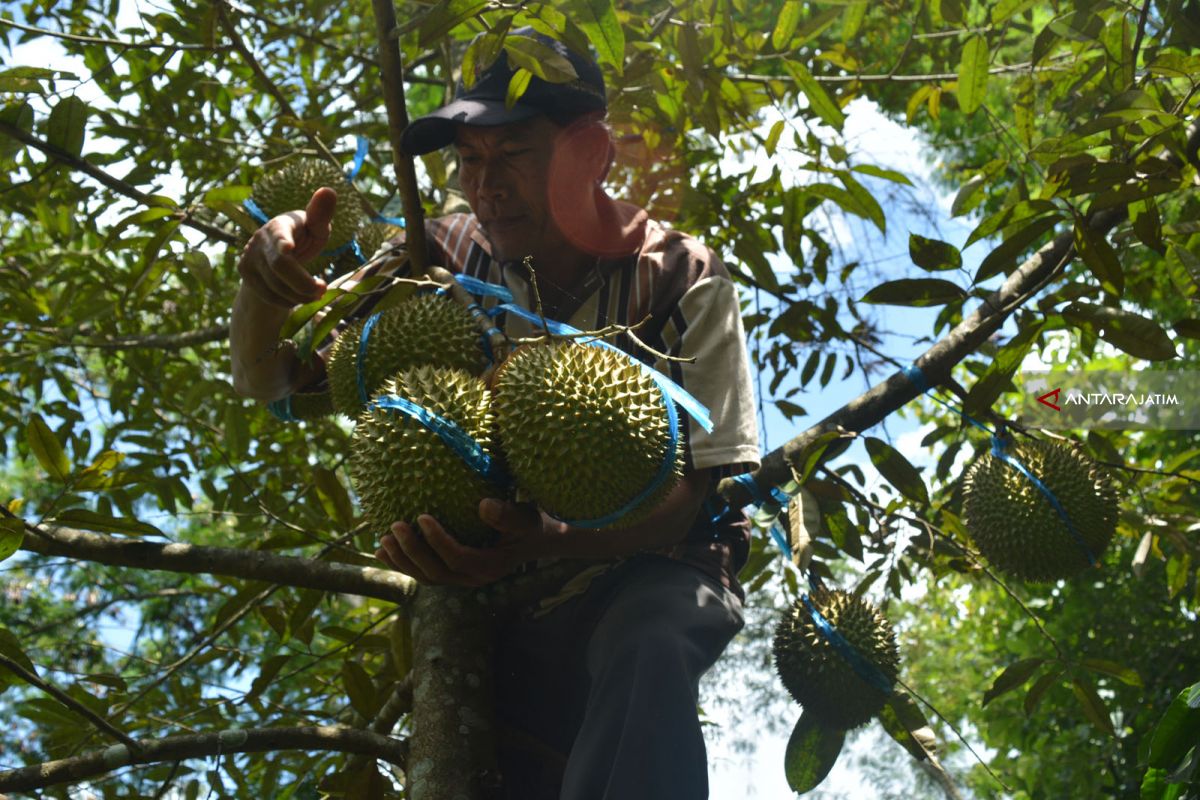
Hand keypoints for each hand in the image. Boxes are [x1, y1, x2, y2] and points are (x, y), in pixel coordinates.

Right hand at [237, 187, 336, 307]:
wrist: (276, 252)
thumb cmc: (303, 235)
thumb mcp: (315, 226)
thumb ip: (321, 214)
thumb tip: (329, 190)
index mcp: (280, 225)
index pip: (279, 234)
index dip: (283, 241)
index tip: (289, 248)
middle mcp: (260, 240)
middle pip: (279, 267)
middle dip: (303, 283)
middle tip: (323, 290)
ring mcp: (249, 256)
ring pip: (275, 287)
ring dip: (300, 295)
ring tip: (316, 293)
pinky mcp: (245, 273)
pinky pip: (269, 296)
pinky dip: (289, 300)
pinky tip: (299, 296)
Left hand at [374, 499, 551, 586]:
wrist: (535, 540)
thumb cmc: (530, 525)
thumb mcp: (526, 518)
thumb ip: (508, 515)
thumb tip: (483, 505)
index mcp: (491, 567)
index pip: (459, 558)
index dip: (437, 541)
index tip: (421, 516)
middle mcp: (474, 580)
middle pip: (437, 572)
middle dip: (413, 552)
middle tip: (395, 526)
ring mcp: (461, 580)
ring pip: (426, 578)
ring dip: (402, 561)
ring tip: (383, 539)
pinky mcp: (452, 574)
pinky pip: (423, 573)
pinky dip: (401, 564)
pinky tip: (382, 550)